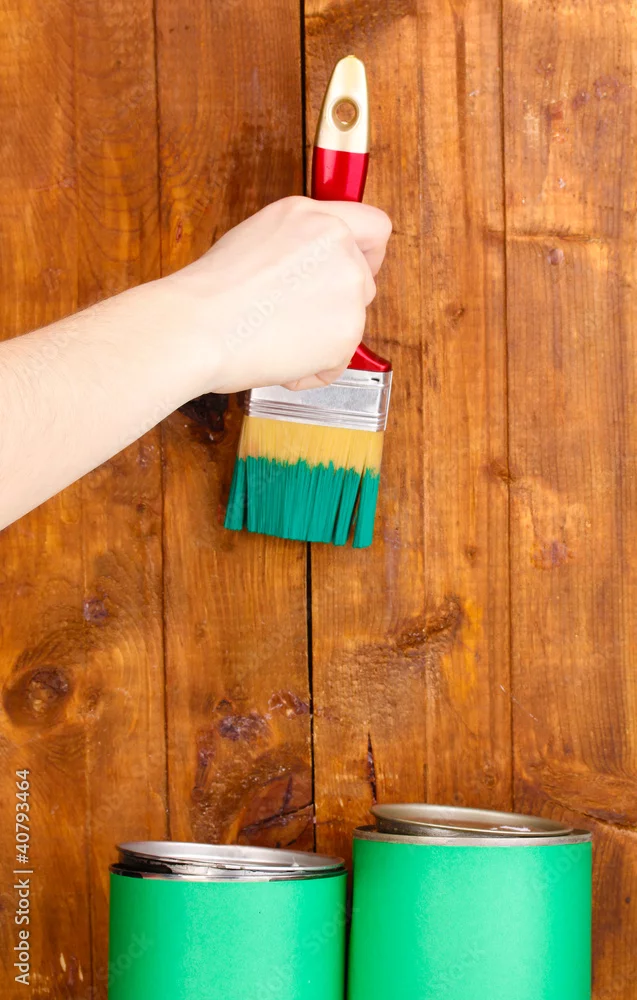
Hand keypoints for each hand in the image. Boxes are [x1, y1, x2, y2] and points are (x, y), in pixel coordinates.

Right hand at [163, 196, 391, 392]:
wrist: (199, 327)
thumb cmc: (210, 293)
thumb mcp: (256, 239)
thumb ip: (298, 247)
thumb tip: (312, 272)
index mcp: (313, 217)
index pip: (374, 227)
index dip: (369, 253)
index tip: (358, 269)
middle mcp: (338, 245)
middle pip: (363, 282)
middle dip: (335, 306)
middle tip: (292, 319)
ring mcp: (348, 288)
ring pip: (351, 324)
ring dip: (320, 340)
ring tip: (274, 340)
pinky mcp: (347, 332)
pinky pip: (337, 361)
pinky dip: (311, 370)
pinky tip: (277, 359)